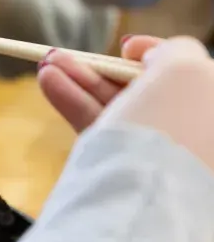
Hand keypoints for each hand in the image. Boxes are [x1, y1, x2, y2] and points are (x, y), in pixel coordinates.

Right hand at [40, 35, 213, 172]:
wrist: (143, 194)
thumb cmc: (173, 124)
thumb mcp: (184, 69)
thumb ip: (173, 51)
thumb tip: (152, 60)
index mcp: (212, 106)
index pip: (187, 73)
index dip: (154, 52)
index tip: (125, 46)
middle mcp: (191, 134)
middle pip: (141, 91)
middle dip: (100, 68)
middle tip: (67, 54)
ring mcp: (156, 157)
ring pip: (115, 110)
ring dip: (77, 83)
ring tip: (45, 66)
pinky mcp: (125, 173)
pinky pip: (101, 131)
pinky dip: (75, 105)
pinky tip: (50, 84)